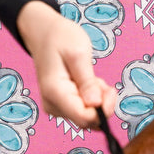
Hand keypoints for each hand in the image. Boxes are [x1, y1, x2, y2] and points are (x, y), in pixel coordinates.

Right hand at [16, 0, 117, 128]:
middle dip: (102, 103)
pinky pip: (84, 110)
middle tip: (100, 79)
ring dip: (98, 99)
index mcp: (55, 92)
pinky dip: (93, 99)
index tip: (109, 90)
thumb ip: (87, 81)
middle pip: (87, 120)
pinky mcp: (62, 106)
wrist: (44, 33)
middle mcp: (53, 105)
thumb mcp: (78, 53)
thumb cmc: (60, 38)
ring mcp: (56, 107)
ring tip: (91, 77)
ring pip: (88, 116)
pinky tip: (89, 82)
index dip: (103, 110)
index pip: (84, 117)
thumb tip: (95, 105)